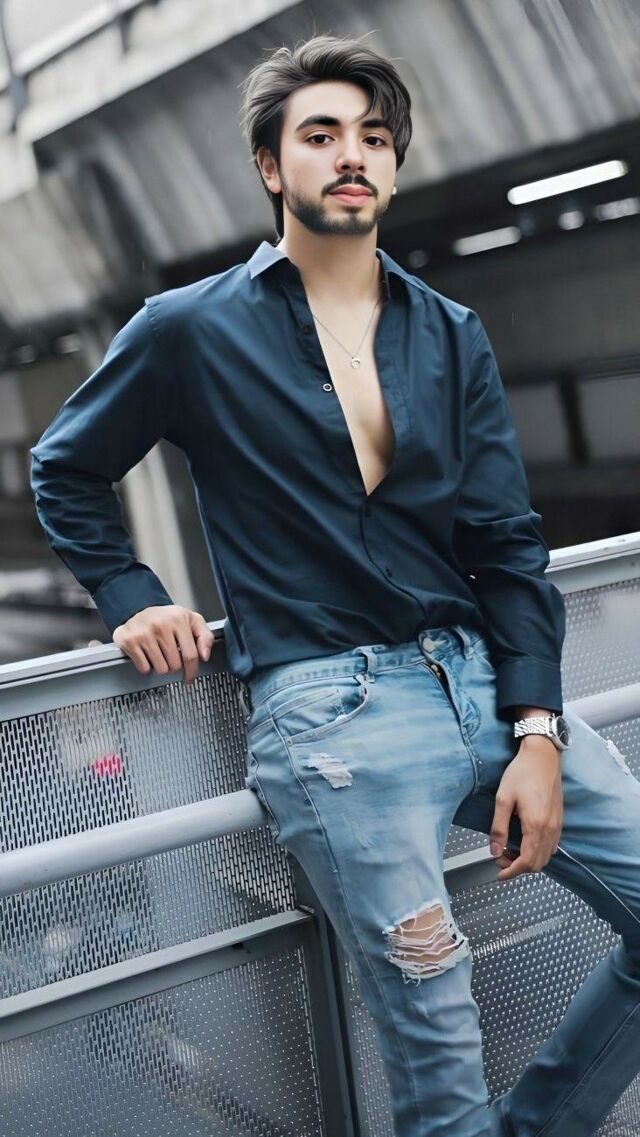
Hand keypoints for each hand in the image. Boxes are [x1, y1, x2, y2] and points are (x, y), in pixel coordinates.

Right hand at [113, 605, 214, 684]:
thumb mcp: (191, 620)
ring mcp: (144, 634)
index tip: (190, 678)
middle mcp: (161, 625)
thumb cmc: (167, 618)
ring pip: (161, 669)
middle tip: (169, 655)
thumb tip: (205, 656)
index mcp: (178, 619)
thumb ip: (205, 636)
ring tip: (158, 653)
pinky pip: (144, 668)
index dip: (192, 671)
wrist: (137, 609)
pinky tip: (146, 654)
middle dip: (174, 665)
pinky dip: (146, 666)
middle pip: (175, 665)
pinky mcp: (130, 642)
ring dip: (161, 666)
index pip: (190, 655)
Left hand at [489, 736, 563, 880]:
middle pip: (538, 863)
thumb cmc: (523, 772)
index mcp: (536, 824)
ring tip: (509, 850)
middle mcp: (550, 828)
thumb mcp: (503, 799)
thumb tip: (494, 850)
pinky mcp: (559, 820)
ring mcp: (557, 825)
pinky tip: (525, 842)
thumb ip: (498, 828)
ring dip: (528, 860)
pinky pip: (551, 846)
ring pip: (546, 856)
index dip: (511, 872)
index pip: (527, 861)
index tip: (499, 874)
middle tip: (500, 859)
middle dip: (518, 867)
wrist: (543, 756)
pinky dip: (538, 851)